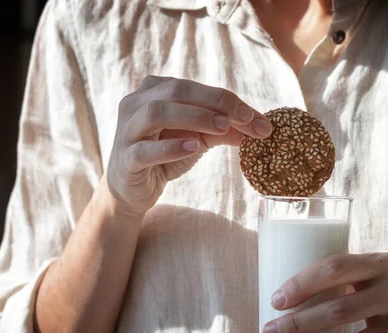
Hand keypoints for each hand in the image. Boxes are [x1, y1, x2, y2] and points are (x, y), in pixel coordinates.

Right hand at [107, 76, 272, 216]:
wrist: (133, 190)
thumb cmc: (165, 156)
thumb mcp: (199, 138)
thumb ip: (226, 130)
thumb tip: (261, 126)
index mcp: (155, 90)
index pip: (196, 88)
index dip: (228, 100)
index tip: (256, 118)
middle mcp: (136, 103)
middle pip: (177, 92)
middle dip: (215, 102)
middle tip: (244, 118)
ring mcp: (127, 130)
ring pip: (157, 113)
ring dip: (194, 117)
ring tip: (222, 128)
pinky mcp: (125, 158)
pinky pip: (145, 149)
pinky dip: (171, 147)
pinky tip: (194, 148)